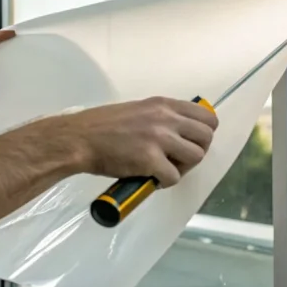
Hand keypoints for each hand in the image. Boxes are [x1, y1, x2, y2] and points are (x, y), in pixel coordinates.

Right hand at [46, 98, 218, 186]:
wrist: (79, 138)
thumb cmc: (103, 126)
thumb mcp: (140, 110)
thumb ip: (162, 117)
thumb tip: (181, 132)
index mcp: (164, 104)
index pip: (206, 116)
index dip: (203, 133)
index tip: (190, 142)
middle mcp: (166, 118)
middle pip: (206, 137)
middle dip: (197, 151)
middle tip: (179, 159)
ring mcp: (160, 139)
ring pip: (196, 157)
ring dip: (183, 168)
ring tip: (165, 169)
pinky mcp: (150, 160)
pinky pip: (174, 177)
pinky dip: (164, 182)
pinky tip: (150, 178)